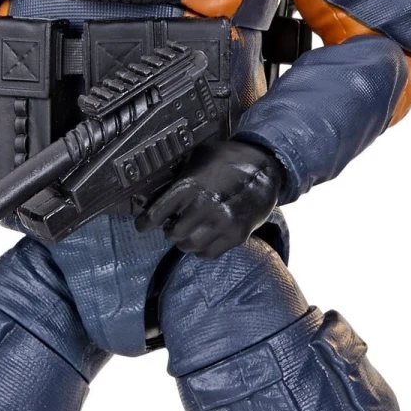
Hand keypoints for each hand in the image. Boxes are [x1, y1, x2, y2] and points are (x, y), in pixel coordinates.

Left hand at [135, 138, 285, 258]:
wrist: (267, 167)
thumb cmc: (229, 159)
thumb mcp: (199, 156)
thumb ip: (178, 173)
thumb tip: (153, 185)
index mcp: (189, 186)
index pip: (155, 214)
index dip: (144, 222)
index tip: (143, 225)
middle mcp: (203, 207)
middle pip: (172, 234)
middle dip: (171, 229)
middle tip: (175, 223)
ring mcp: (220, 223)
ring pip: (188, 247)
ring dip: (186, 241)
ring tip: (191, 231)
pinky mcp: (235, 235)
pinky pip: (208, 253)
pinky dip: (202, 249)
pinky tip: (205, 237)